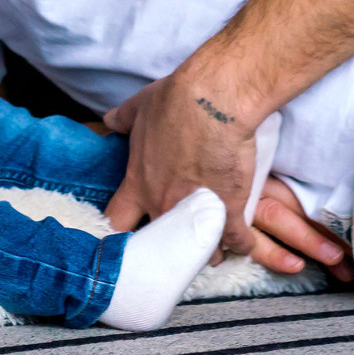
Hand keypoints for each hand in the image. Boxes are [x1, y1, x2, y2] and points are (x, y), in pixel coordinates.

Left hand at [101, 66, 349, 278]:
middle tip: (178, 241)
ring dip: (206, 248)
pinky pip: (237, 243)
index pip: (116, 223)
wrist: (214, 102)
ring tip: (212, 238)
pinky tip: (243, 239)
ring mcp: (196, 215)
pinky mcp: (229, 214)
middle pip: (160, 247)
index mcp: (138, 185)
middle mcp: (163, 206)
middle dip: (169, 247)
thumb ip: (122, 119)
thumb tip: (110, 119)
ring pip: (200, 252)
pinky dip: (242, 243)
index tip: (131, 233)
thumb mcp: (138, 107)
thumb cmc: (175, 102)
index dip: (120, 232)